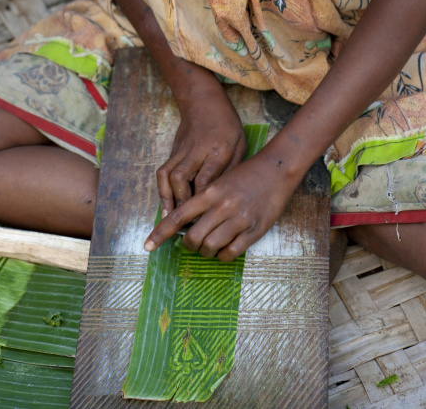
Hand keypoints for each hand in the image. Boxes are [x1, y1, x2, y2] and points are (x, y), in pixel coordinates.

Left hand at [146, 150, 299, 261]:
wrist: (277, 170)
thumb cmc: (246, 175)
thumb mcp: (220, 182)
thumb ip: (204, 201)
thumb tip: (186, 223)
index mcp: (210, 192)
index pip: (178, 216)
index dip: (160, 233)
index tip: (148, 246)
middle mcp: (222, 206)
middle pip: (193, 237)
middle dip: (189, 245)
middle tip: (192, 243)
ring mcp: (239, 220)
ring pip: (210, 247)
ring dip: (206, 252)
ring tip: (209, 246)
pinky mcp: (254, 231)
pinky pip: (231, 253)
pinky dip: (223, 255)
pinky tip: (224, 249)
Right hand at [156, 85, 246, 218]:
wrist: (203, 101)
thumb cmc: (226, 125)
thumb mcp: (239, 144)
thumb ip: (232, 169)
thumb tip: (224, 198)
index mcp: (217, 149)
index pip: (206, 177)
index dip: (203, 200)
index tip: (207, 218)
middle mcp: (196, 150)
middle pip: (182, 178)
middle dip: (182, 202)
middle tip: (188, 224)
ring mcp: (181, 150)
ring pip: (168, 175)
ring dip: (167, 198)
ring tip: (171, 220)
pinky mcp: (172, 152)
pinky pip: (163, 173)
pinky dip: (162, 190)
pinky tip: (167, 206)